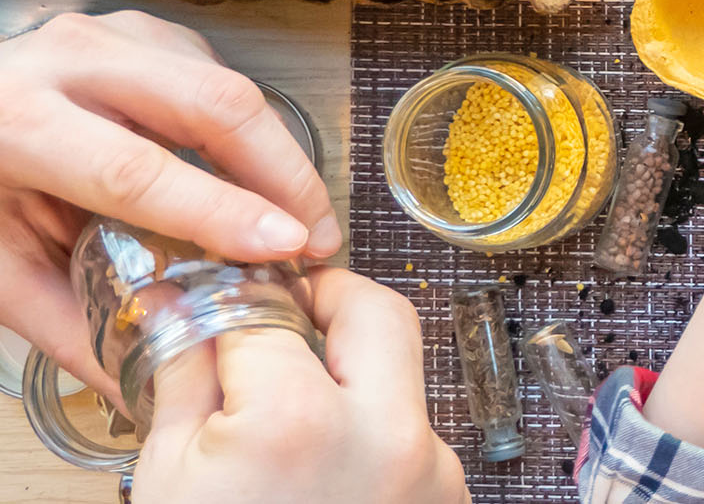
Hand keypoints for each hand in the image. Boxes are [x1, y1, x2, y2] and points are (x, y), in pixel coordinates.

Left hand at [0, 11, 340, 396]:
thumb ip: (69, 321)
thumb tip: (151, 389)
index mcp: (17, 123)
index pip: (135, 168)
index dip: (218, 209)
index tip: (285, 246)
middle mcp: (71, 59)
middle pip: (212, 103)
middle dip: (284, 173)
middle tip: (319, 240)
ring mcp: (117, 34)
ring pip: (232, 85)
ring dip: (280, 156)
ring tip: (299, 221)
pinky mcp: (150, 34)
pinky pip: (226, 78)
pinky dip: (255, 133)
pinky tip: (257, 177)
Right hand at [135, 268, 466, 503]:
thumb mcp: (173, 475)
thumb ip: (186, 377)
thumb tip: (183, 310)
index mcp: (301, 421)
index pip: (269, 313)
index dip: (234, 307)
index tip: (219, 308)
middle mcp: (387, 436)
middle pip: (378, 312)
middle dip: (329, 302)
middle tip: (285, 318)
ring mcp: (430, 471)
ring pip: (404, 376)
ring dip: (353, 376)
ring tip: (292, 418)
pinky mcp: (447, 498)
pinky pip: (413, 435)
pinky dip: (371, 433)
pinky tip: (325, 467)